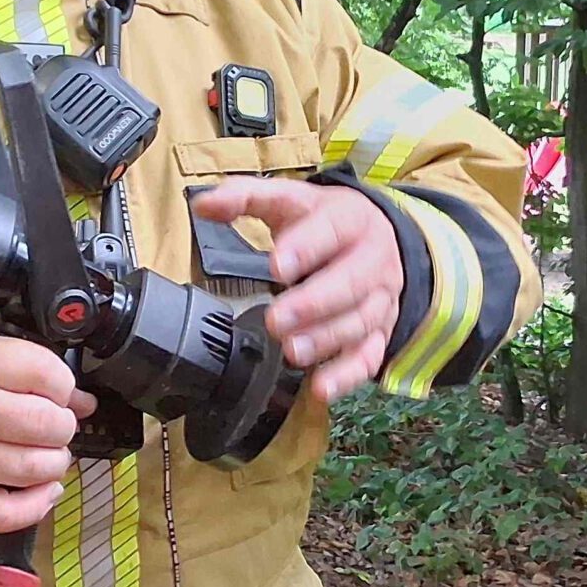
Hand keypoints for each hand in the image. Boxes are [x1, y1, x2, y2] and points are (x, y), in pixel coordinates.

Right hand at [0, 331, 94, 530]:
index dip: (64, 385)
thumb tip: (82, 402)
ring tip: (47, 452)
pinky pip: (6, 514)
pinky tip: (45, 488)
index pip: (44, 373)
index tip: (57, 392)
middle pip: (43, 424)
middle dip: (63, 425)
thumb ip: (30, 368)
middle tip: (54, 425)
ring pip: (32, 469)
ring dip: (55, 462)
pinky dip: (38, 504)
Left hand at [190, 178, 402, 403]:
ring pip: (358, 322)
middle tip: (275, 320)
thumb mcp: (291, 201)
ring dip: (324, 340)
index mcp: (349, 220)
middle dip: (312, 304)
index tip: (277, 265)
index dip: (306, 248)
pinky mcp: (380, 331)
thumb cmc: (328, 222)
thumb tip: (204, 204)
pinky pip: (369, 357)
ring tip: (291, 352)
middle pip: (349, 283)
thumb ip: (247, 198)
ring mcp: (379, 299)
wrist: (382, 237)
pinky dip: (347, 376)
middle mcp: (372, 260)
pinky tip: (321, 387)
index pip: (331, 230)